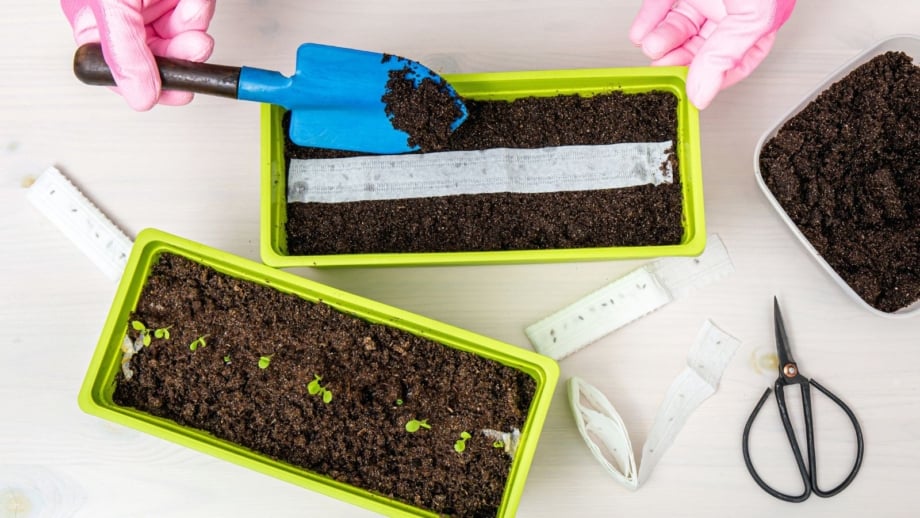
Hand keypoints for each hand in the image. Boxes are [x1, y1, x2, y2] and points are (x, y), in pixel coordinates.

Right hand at [61, 0, 215, 109]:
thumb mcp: (111, 4)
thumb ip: (123, 51)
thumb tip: (139, 98)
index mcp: (95, 22)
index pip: (120, 72)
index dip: (150, 83)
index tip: (176, 88)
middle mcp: (124, 18)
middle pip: (159, 60)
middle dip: (182, 56)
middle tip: (194, 48)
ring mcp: (153, 7)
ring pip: (183, 39)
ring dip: (194, 29)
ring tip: (192, 11)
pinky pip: (196, 15)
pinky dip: (200, 8)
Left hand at [629, 0, 794, 108]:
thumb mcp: (752, 15)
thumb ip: (725, 54)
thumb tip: (702, 95)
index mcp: (756, 21)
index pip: (734, 63)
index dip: (711, 80)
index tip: (690, 92)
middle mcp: (730, 10)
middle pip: (700, 48)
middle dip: (679, 61)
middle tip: (663, 69)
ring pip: (678, 27)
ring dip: (662, 42)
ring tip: (653, 48)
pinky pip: (660, 4)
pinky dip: (648, 20)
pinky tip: (641, 33)